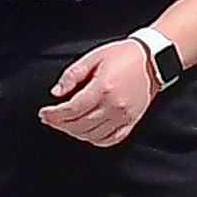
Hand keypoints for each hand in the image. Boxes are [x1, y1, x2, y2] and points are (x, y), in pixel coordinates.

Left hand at [40, 40, 158, 146]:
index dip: (54, 115)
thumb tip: (56, 93)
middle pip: (79, 125)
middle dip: (60, 124)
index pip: (71, 110)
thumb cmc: (122, 55)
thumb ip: (72, 76)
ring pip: (92, 136)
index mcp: (103, 88)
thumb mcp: (92, 57)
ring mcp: (124, 117)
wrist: (153, 60)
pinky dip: (94, 140)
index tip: (43, 113)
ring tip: (65, 124)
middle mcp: (114, 106)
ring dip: (74, 133)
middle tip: (49, 119)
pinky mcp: (132, 122)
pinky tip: (85, 132)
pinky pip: (110, 140)